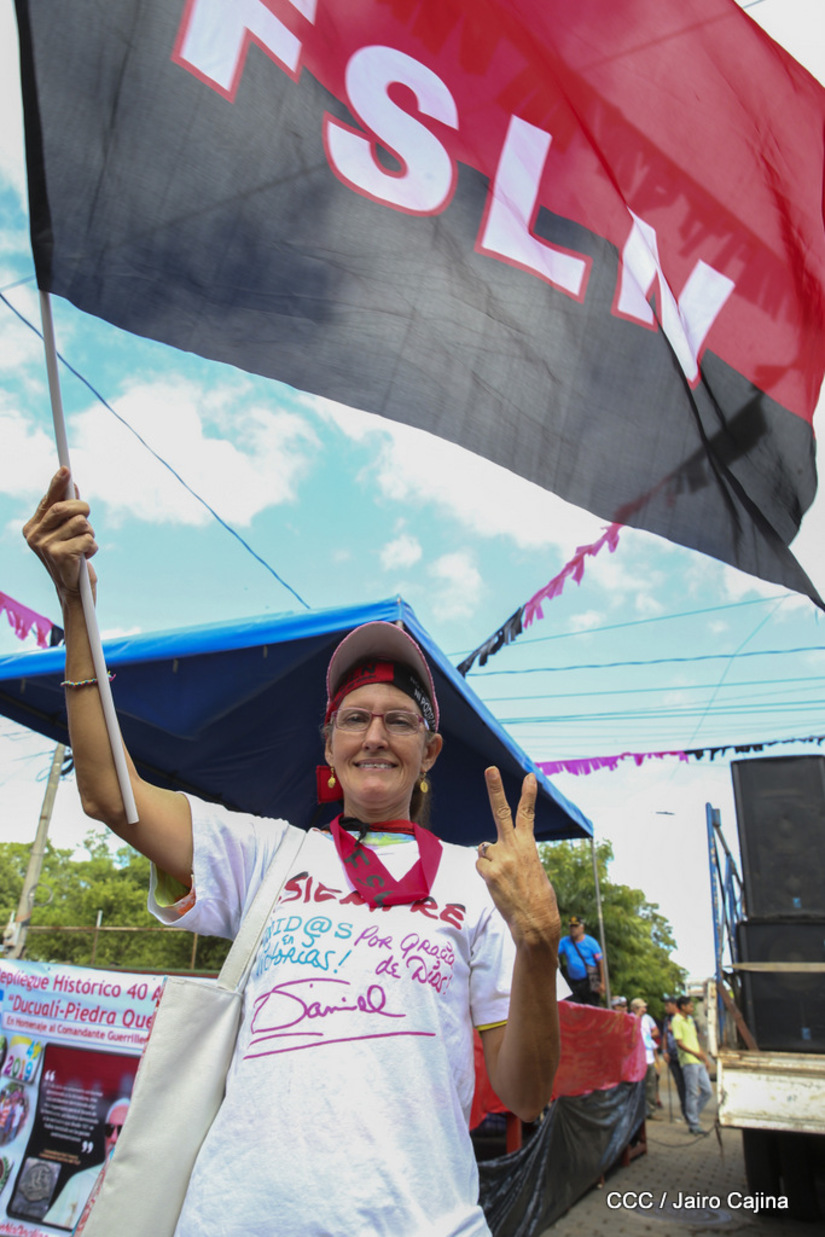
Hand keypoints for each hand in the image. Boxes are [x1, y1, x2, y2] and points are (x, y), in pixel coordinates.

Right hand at [23, 468, 98, 601]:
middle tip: (88, 517)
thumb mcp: (66, 532)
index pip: (47, 501)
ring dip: (90, 533)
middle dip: (83, 509)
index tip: (66, 469)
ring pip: (81, 523)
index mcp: (32, 528)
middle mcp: (34, 536)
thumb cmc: (72, 558)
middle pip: (65, 508)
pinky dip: (92, 546)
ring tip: (84, 546)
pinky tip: (85, 557)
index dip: (58, 484)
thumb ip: (66, 511)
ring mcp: (45, 546)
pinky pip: (87, 538)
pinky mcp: (60, 555)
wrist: (73, 591)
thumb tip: (71, 484)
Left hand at [476, 768, 560, 948]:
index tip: (530, 776)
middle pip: (501, 812)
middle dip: (495, 789)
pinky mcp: (488, 872)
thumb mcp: (532, 869)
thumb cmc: (536, 898)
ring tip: (505, 880)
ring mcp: (500, 858)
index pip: (527, 815)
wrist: (535, 922)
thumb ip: (514, 854)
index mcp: (528, 846)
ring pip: (485, 850)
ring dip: (491, 862)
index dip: (528, 795)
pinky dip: (486, 874)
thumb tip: (489, 851)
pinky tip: (498, 886)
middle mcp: (513, 847)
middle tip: (490, 769)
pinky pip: (480, 865)